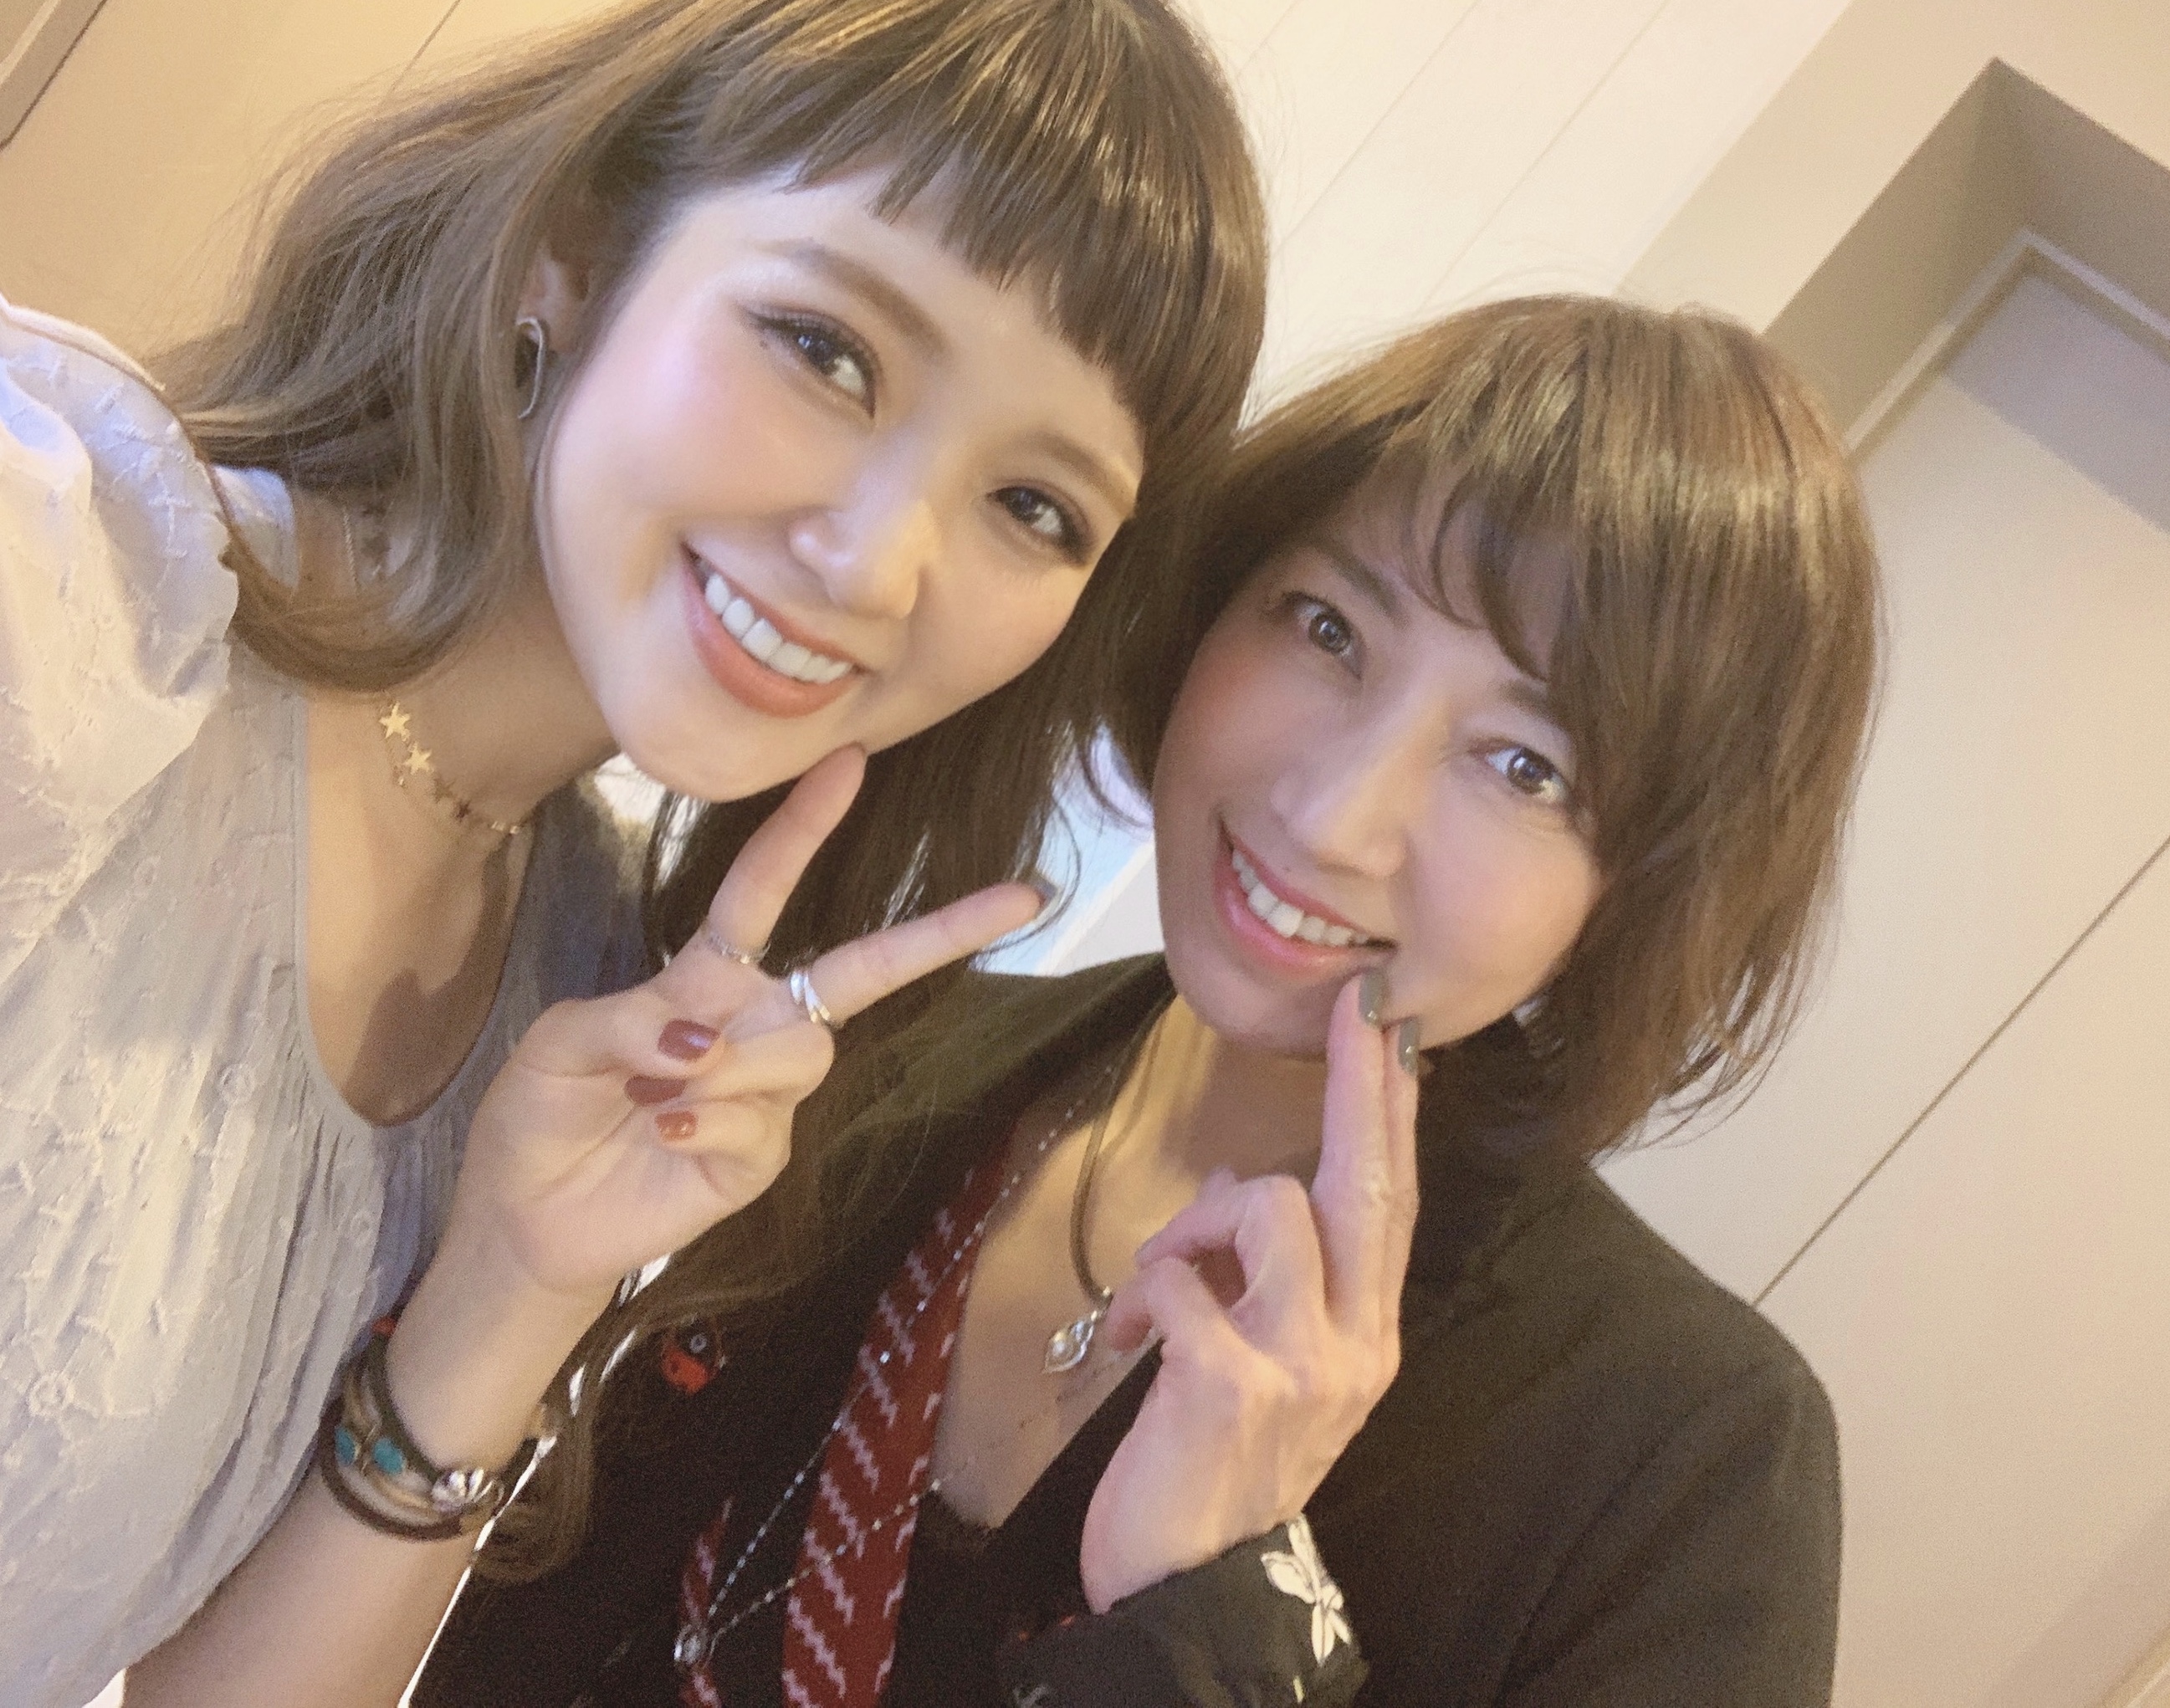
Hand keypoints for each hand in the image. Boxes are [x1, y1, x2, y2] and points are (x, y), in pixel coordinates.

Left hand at [434, 746, 1043, 1318]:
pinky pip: (766, 1125)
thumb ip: (627, 1017)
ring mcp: (765, 1097)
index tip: (847, 759)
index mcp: (703, 977)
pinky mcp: (761, 1162)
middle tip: (1022, 896)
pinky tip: (663, 1133)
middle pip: (860, 969)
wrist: (525, 1219)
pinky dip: (709, 1122)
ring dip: (727, 1067)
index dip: (803, 828)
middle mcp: (750, 1025)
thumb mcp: (558, 1041)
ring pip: (801, 1050)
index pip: (763, 890)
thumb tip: (701, 1035)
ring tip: (655, 1097)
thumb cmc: (539, 1113)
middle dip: (941, 931)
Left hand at [1077, 976, 1419, 1612]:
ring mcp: (1303, 1363)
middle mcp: (1357, 1342)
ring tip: (1161, 1291)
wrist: (1195, 1593)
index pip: (1392, 1202)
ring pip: (1268, 1205)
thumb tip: (1249, 1183)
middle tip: (1358, 1009)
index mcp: (1370, 1334)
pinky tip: (1130, 1342)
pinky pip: (1180, 1279)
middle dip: (1361, 1087)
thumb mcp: (1273, 1372)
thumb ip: (1272, 1282)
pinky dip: (1144, 1292)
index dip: (1394, 1112)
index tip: (1395, 1030)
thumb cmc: (1221, 1470)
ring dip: (1195, 1225)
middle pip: (1366, 1184)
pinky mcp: (1234, 1384)